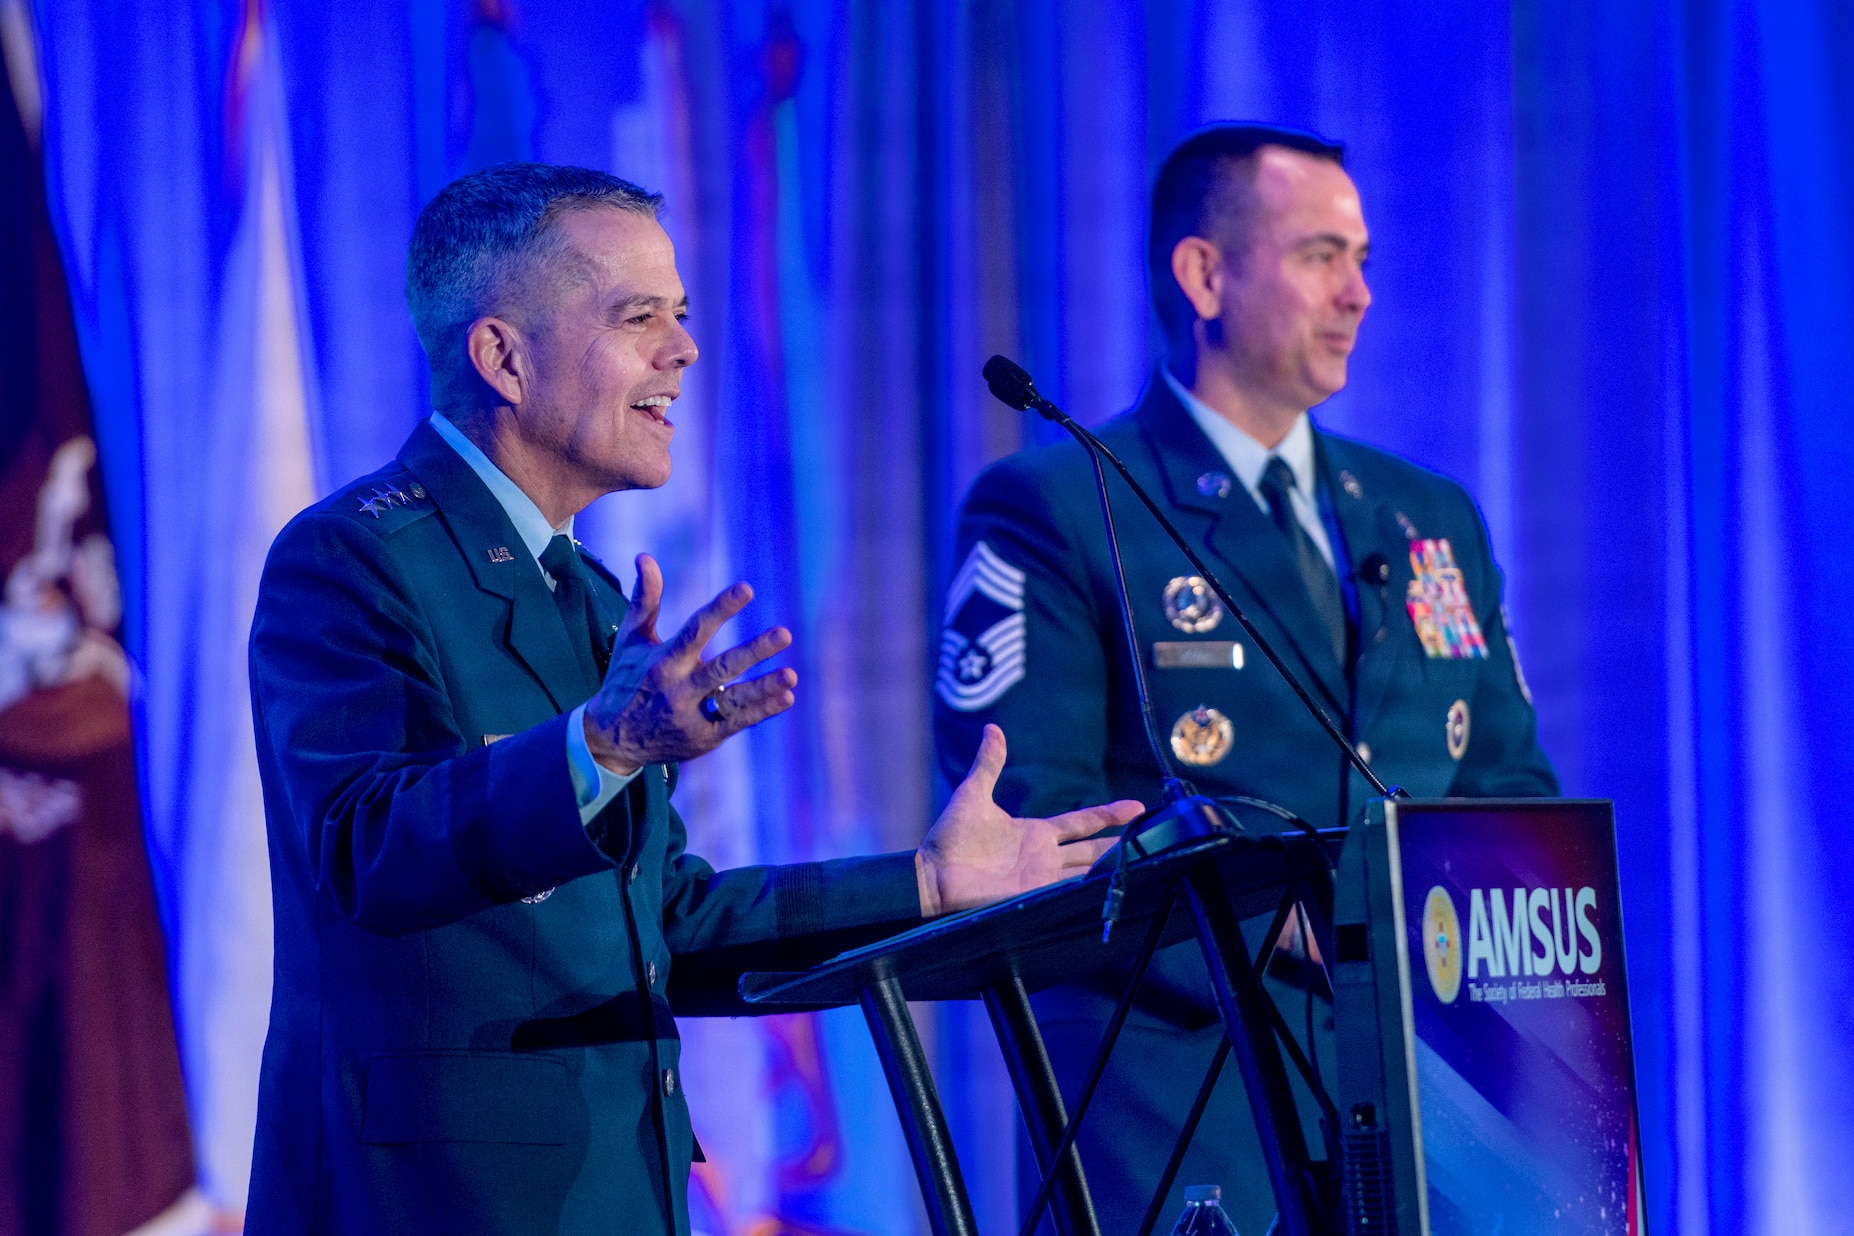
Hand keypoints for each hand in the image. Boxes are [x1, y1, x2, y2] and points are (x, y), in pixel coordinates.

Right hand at [583, 554, 796, 769]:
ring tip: (791, 675)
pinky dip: (762, 711)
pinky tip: (787, 697)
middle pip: (722, 667)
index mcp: (664, 661)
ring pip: (734, 700)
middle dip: (753, 651)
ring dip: (763, 687)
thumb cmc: (625, 680)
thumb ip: (645, 599)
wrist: (612, 740)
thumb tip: (645, 555)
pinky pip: (736, 723)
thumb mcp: (631, 639)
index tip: (747, 589)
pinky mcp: (704, 737)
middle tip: (785, 633)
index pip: (696, 630)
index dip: (721, 609)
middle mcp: (679, 688)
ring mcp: (693, 715)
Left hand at [915, 725, 1142, 916]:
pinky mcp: (1033, 896)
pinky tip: (1112, 887)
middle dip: (1121, 845)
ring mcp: (1041, 878)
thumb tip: (993, 729)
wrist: (932, 873)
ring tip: (1144, 861)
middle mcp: (1043, 856)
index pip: (1081, 823)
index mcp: (1035, 833)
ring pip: (1086, 872)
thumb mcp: (973, 793)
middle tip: (1154, 838)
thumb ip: (989, 764)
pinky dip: (1089, 890)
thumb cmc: (950, 838)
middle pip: (1092, 850)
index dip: (1109, 815)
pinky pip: (1068, 892)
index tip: (1137, 807)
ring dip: (1111, 868)